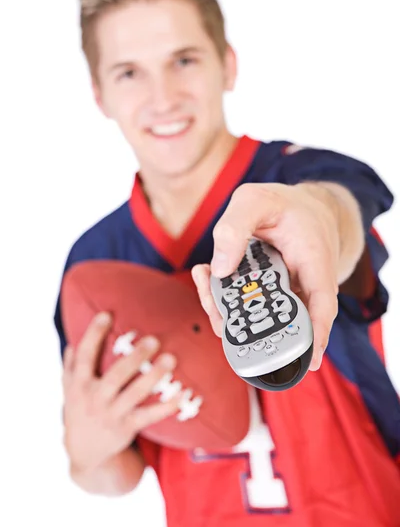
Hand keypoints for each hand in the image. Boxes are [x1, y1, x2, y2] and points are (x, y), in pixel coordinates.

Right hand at [62, 312, 181, 472]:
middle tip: (153, 340)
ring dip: (154, 377)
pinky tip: (184, 393)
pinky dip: (168, 405)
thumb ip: (72, 366)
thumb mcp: (70, 389)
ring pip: (136, 394)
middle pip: (116, 375)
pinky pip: (150, 415)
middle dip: (134, 358)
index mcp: (79, 384)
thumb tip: (73, 342)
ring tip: (171, 359)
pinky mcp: (128, 427)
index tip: (107, 314)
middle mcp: (95, 398)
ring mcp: (112, 414)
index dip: (94, 335)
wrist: (86, 454)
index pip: (85, 355)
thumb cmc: (81, 410)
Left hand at [192, 182, 339, 371]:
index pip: (321, 306)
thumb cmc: (283, 205)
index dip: (316, 336)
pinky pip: (244, 304)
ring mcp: (282, 291)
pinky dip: (221, 296)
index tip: (308, 361)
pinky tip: (203, 274)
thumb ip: (234, 227)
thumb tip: (219, 269)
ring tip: (203, 281)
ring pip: (257, 317)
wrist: (296, 207)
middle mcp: (301, 285)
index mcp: (313, 263)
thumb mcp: (254, 200)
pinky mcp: (264, 291)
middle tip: (215, 312)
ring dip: (224, 310)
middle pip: (280, 320)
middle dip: (242, 325)